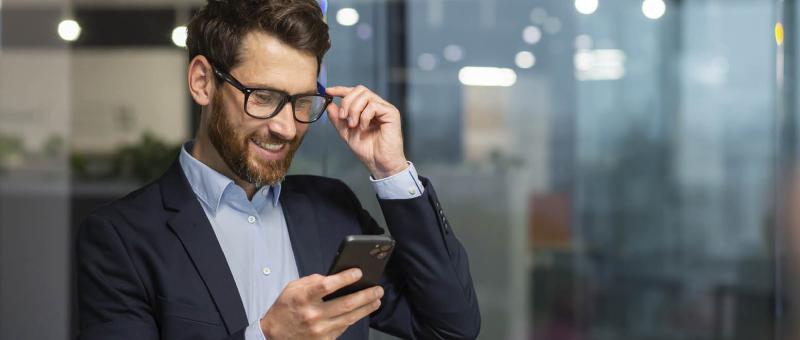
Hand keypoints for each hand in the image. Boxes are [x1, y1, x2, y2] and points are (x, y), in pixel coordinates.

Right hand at [260, 268, 383, 339]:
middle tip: (378, 289)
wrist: (274, 335)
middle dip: (366, 295)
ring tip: (376, 300)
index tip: (358, 272)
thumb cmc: (285, 308)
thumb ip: (313, 281)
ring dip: (366, 308)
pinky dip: (354, 318)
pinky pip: (344, 328)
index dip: (345, 278)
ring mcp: (319, 330)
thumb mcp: (293, 288)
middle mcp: (312, 314)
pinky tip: (362, 311)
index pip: (327, 285)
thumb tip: (336, 277)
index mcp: (302, 297)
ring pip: (350, 318)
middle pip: (345, 303)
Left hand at [326, 85, 407, 178]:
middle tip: (343, 117)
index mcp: (368, 109)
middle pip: (360, 90)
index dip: (341, 89)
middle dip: (347, 102)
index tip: (329, 92)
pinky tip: (363, 127)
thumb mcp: (346, 133)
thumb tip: (329, 105)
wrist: (379, 163)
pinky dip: (364, 117)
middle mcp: (377, 106)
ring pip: (366, 96)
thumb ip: (338, 119)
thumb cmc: (368, 150)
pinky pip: (373, 106)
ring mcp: (385, 109)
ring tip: (353, 125)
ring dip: (354, 110)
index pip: (355, 92)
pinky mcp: (391, 113)